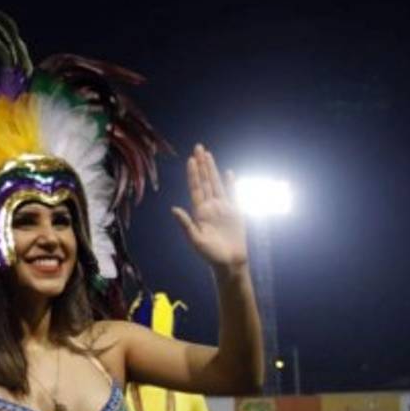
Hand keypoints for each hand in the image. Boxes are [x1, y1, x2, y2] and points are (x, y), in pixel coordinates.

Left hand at [171, 144, 247, 270]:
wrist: (229, 262)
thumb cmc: (210, 255)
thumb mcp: (196, 240)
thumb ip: (186, 224)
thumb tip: (174, 209)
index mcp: (200, 212)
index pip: (196, 188)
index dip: (193, 174)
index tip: (190, 160)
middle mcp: (210, 207)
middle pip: (205, 181)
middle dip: (202, 164)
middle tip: (198, 147)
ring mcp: (223, 208)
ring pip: (217, 184)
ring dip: (213, 169)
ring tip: (208, 155)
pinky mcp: (235, 212)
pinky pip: (233, 194)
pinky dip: (231, 183)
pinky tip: (228, 173)